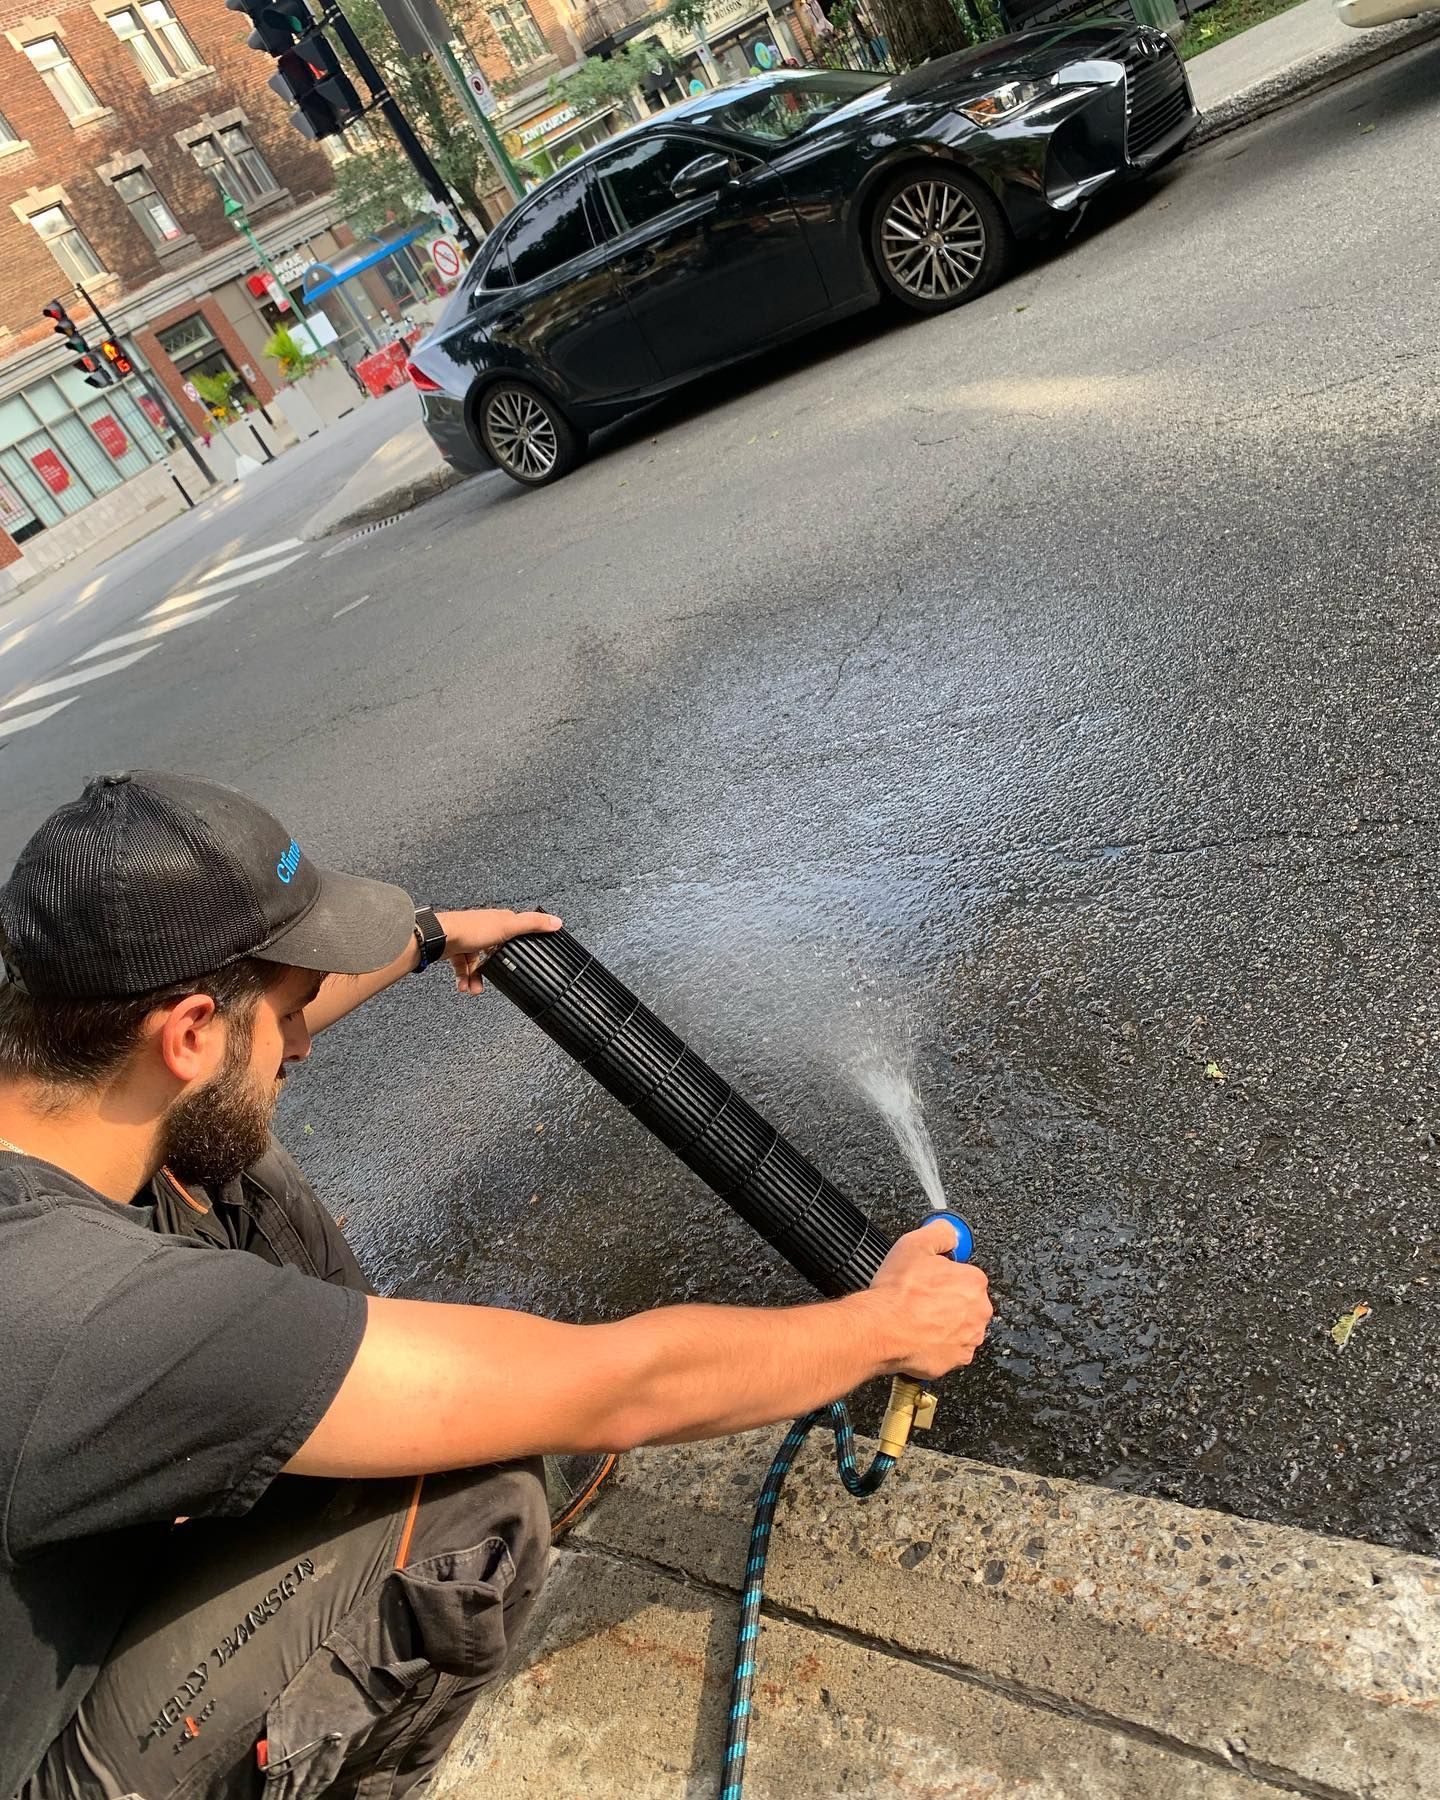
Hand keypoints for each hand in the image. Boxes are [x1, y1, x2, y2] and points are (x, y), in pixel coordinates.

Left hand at [434, 908, 562, 993]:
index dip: (522, 943)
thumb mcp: (508, 927)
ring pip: (478, 963)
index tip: (527, 957)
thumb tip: (556, 921)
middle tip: (498, 980)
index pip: (517, 929)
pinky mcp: (456, 949)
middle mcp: (484, 928)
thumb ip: (532, 924)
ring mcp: (469, 939)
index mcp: (498, 919)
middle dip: (496, 968)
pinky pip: (464, 967)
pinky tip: (465, 986)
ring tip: (474, 989)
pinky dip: (465, 978)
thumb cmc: (470, 928)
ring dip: (477, 978)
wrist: (439, 937)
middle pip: (496, 951)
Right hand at [861, 1218, 992, 1380]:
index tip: (927, 1279)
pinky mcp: (956, 1360)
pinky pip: (950, 1349)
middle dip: (946, 1300)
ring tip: (917, 1318)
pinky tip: (919, 1336)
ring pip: (959, 1326)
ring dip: (944, 1322)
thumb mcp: (914, 1244)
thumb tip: (949, 1231)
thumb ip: (939, 1233)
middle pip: (965, 1301)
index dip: (942, 1275)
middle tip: (920, 1299)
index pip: (964, 1274)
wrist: (882, 1329)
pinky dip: (938, 1344)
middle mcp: (979, 1311)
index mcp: (974, 1282)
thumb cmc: (899, 1291)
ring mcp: (969, 1338)